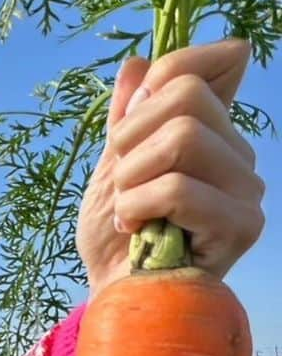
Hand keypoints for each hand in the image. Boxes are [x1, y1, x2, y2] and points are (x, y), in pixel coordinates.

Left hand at [77, 37, 264, 295]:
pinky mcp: (243, 225)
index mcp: (212, 130)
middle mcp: (238, 152)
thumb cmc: (115, 237)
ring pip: (184, 137)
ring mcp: (246, 188)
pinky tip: (136, 229)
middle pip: (186, 94)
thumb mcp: (110, 167)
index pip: (217, 61)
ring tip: (127, 209)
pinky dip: (137, 206)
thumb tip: (136, 63)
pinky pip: (180, 188)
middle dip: (129, 137)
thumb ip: (126, 117)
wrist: (115, 294)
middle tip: (120, 182)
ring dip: (131, 177)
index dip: (164, 76)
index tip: (128, 125)